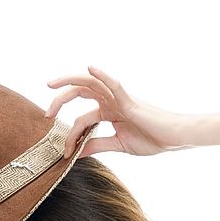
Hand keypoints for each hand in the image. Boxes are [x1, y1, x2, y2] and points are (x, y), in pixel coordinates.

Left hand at [44, 66, 191, 158]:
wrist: (173, 139)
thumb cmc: (152, 139)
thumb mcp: (119, 144)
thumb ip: (98, 145)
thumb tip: (77, 152)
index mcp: (109, 111)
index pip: (82, 118)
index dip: (71, 135)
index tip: (65, 153)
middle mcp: (111, 101)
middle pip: (80, 92)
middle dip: (60, 100)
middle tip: (46, 115)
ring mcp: (119, 98)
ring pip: (91, 83)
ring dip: (69, 82)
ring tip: (51, 86)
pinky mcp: (130, 101)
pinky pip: (114, 84)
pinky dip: (102, 75)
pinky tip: (90, 67)